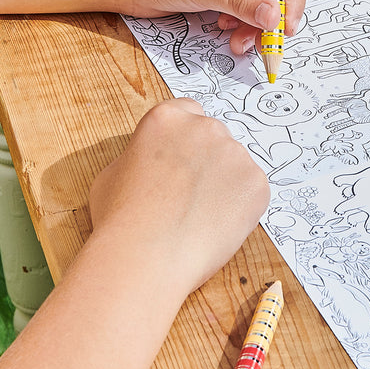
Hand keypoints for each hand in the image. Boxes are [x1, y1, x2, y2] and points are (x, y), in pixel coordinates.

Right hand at [86, 98, 269, 290]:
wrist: (146, 256)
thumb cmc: (120, 220)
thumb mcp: (113, 174)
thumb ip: (141, 157)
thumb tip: (152, 165)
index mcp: (166, 118)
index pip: (187, 112)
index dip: (184, 139)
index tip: (182, 159)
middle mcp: (204, 127)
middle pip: (212, 137)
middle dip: (205, 161)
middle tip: (188, 196)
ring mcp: (234, 153)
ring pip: (233, 165)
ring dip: (223, 184)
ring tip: (198, 218)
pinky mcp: (256, 183)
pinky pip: (250, 191)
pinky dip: (239, 208)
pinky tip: (214, 227)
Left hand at [108, 0, 312, 55]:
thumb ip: (245, 1)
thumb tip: (276, 17)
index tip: (286, 22)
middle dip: (275, 13)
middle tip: (268, 40)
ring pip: (268, 0)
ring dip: (258, 24)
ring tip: (240, 41)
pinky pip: (251, 8)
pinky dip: (245, 24)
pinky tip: (227, 30)